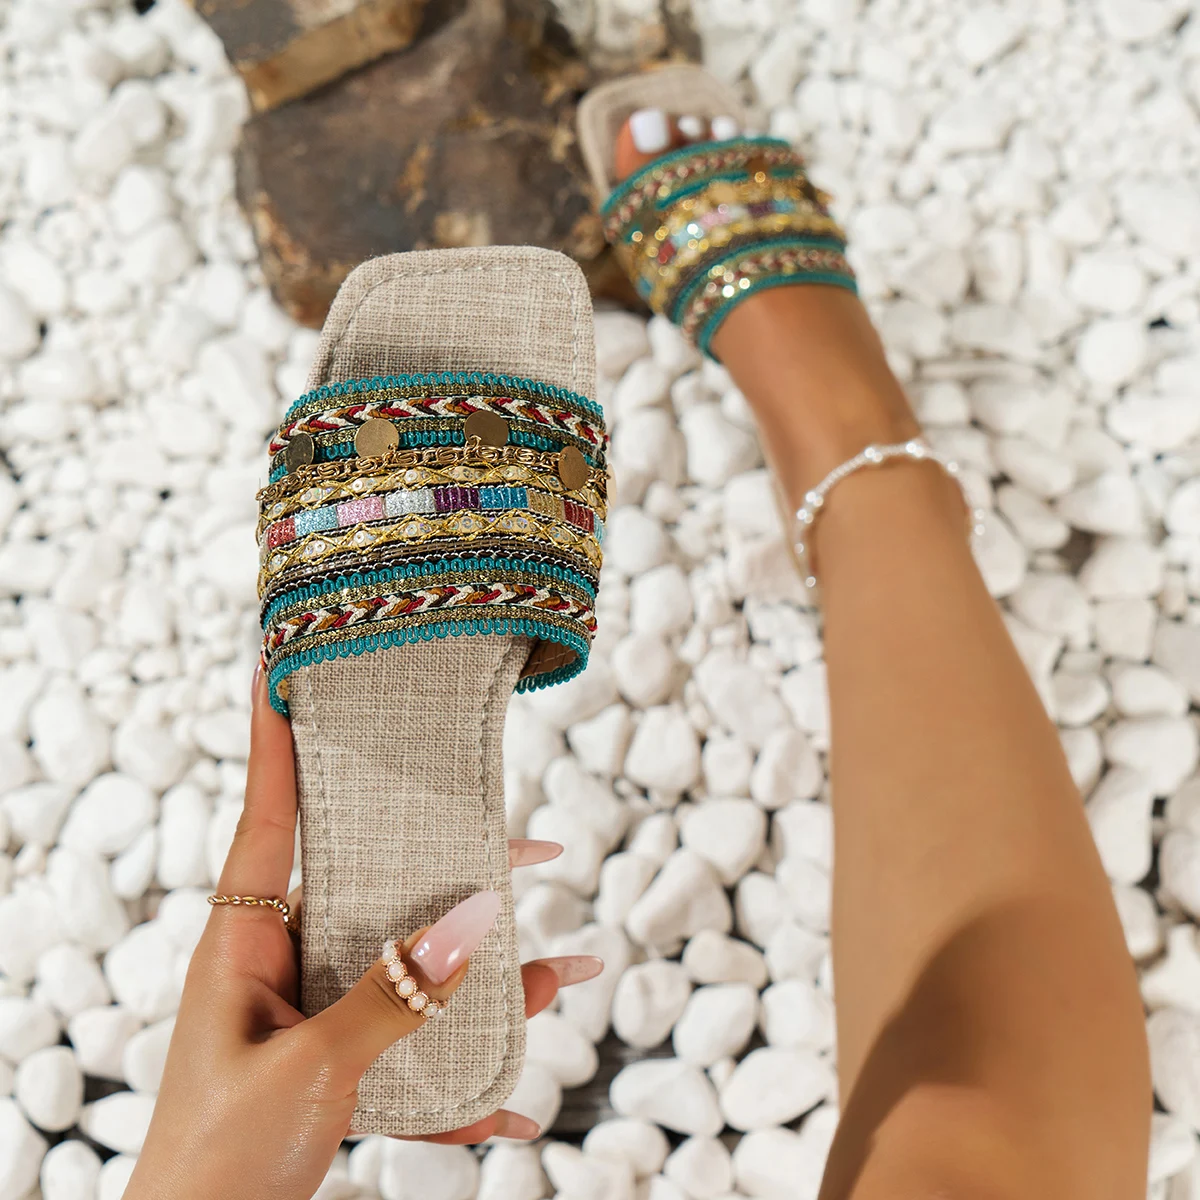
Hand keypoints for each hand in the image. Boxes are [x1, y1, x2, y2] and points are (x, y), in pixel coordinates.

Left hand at [125, 668, 602, 1199]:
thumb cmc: (218, 1161)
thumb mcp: (308, 1066)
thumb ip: (390, 995)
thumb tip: (472, 919)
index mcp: (245, 944)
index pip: (270, 817)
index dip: (278, 741)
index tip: (284, 669)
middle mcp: (283, 966)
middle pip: (374, 886)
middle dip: (452, 864)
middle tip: (526, 838)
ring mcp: (314, 1018)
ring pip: (413, 971)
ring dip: (488, 979)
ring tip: (564, 970)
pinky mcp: (339, 1071)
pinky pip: (416, 1057)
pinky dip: (465, 1078)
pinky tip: (515, 1106)